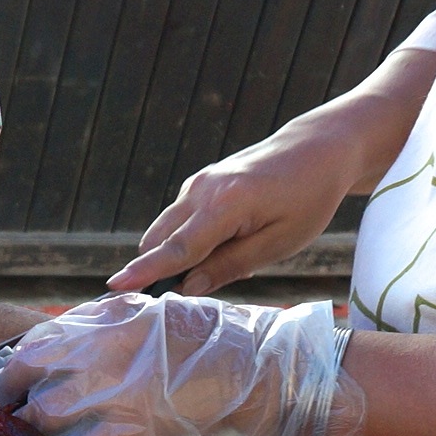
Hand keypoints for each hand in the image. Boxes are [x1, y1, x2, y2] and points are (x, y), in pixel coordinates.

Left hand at [0, 294, 365, 435]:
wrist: (259, 372)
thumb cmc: (208, 344)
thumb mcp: (151, 315)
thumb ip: (105, 326)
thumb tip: (59, 350)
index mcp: (104, 318)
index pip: (32, 344)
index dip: (11, 373)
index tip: (3, 391)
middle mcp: (99, 347)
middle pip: (24, 376)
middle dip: (11, 403)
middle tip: (10, 422)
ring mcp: (112, 389)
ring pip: (43, 417)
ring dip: (39, 435)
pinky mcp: (131, 429)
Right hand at [107, 45, 435, 294]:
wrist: (321, 147)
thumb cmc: (309, 197)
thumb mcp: (280, 242)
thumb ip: (231, 265)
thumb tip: (187, 287)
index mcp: (225, 205)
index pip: (177, 248)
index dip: (146, 271)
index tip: (115, 285)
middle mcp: (201, 190)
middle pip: (158, 241)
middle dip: (162, 270)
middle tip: (197, 288)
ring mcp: (197, 183)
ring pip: (165, 231)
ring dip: (178, 256)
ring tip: (228, 257)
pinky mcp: (199, 183)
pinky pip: (179, 221)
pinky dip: (188, 240)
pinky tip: (227, 240)